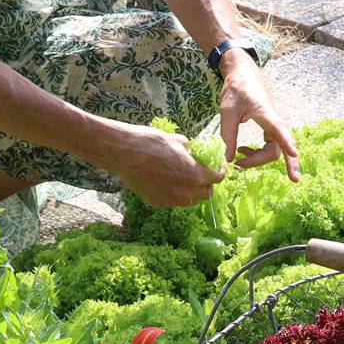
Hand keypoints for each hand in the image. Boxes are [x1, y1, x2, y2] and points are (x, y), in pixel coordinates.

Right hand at [110, 124, 224, 206]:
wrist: (123, 153)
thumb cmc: (150, 142)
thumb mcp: (178, 141)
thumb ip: (192, 151)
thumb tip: (196, 154)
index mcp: (195, 175)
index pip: (217, 178)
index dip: (220, 171)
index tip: (218, 166)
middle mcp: (185, 192)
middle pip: (206, 193)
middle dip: (207, 183)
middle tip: (202, 172)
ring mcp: (171, 200)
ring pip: (190, 200)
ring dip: (192, 191)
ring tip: (185, 178)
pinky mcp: (157, 203)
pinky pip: (174, 201)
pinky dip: (176, 193)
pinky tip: (168, 181)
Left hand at [218, 50, 299, 182]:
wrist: (244, 72)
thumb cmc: (237, 89)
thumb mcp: (227, 111)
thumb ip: (228, 135)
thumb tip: (229, 160)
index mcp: (265, 111)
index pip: (279, 128)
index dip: (287, 141)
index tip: (294, 153)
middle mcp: (275, 118)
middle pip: (277, 148)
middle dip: (261, 161)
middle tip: (240, 166)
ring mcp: (275, 123)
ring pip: (275, 149)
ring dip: (259, 158)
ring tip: (239, 161)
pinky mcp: (272, 125)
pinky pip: (272, 144)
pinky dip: (259, 152)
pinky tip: (243, 151)